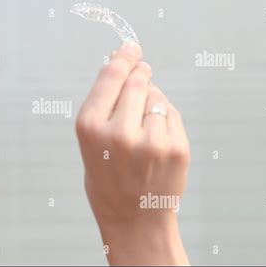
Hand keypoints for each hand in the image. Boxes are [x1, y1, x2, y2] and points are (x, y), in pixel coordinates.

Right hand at [75, 42, 190, 264]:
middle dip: (140, 74)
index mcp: (89, 128)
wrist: (133, 220)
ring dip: (152, 99)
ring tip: (144, 124)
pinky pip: (172, 113)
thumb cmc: (107, 181)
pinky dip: (165, 116)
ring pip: (157, 96)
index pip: (110, 76)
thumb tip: (125, 68)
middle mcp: (119, 132)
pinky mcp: (176, 148)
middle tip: (142, 71)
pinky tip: (157, 135)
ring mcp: (151, 141)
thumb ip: (103, 107)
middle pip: (137, 80)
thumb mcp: (90, 143)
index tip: (130, 46)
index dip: (123, 57)